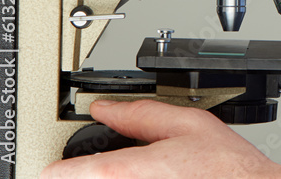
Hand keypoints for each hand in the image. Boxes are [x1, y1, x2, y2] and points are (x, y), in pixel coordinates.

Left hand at [41, 100, 280, 178]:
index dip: (59, 168)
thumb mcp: (186, 123)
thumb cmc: (226, 166)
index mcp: (126, 170)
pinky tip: (160, 174)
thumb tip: (107, 109)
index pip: (68, 173)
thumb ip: (141, 114)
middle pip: (89, 178)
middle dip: (94, 170)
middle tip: (110, 160)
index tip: (54, 166)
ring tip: (147, 166)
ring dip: (114, 175)